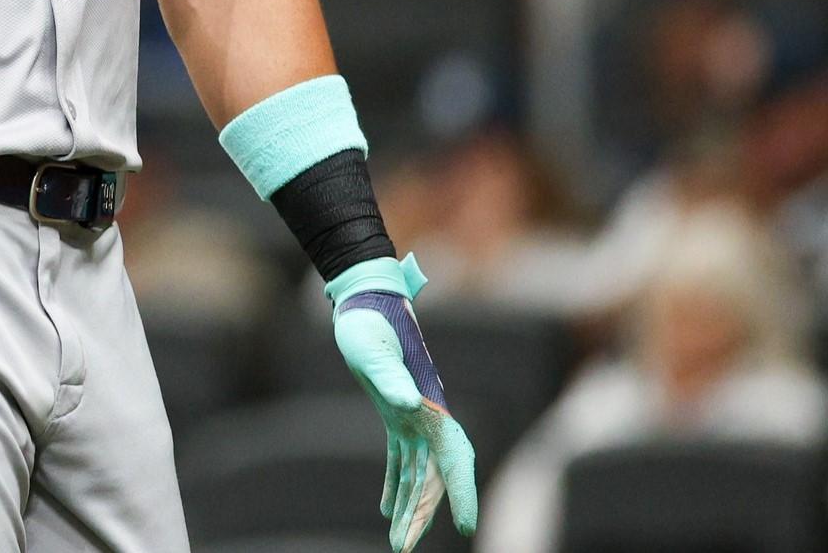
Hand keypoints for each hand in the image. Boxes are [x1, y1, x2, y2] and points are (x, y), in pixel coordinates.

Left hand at [327, 255, 477, 552]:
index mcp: (431, 405)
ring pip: (417, 472)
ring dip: (409, 506)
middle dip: (423, 513)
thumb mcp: (374, 350)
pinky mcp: (394, 413)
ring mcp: (413, 415)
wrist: (363, 300)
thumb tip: (408, 406)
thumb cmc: (370, 322)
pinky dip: (394, 483)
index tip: (464, 526)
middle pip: (434, 475)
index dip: (461, 492)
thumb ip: (392, 378)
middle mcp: (428, 415)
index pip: (455, 458)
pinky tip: (385, 507)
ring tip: (396, 540)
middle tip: (402, 547)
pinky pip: (400, 458)